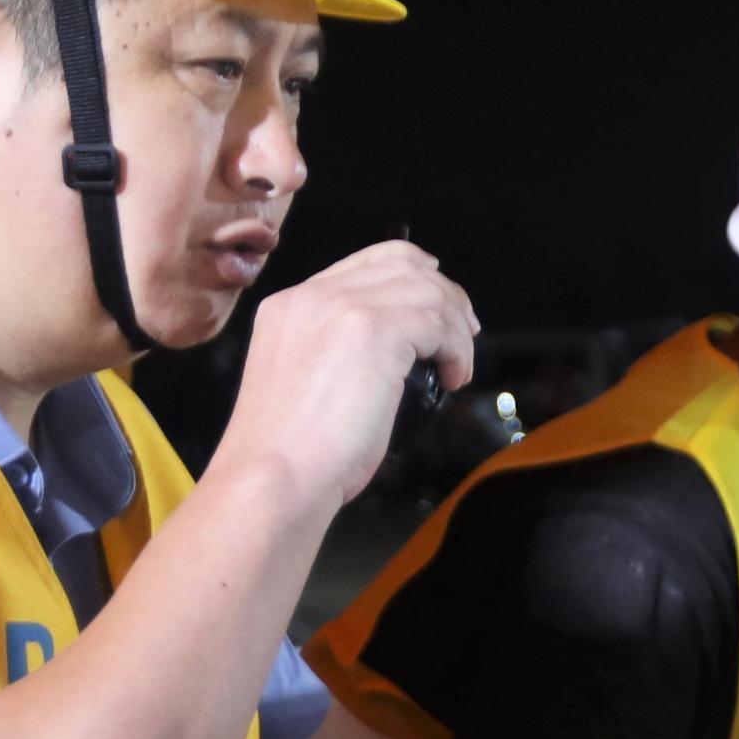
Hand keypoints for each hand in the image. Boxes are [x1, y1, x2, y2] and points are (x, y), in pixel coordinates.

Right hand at [205, 239, 479, 520]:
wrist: (274, 476)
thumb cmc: (289, 454)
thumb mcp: (304, 382)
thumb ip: (336, 351)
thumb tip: (390, 353)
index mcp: (290, 305)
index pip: (365, 263)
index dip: (412, 277)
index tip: (438, 308)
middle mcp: (313, 295)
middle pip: (401, 262)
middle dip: (443, 293)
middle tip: (464, 332)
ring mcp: (341, 306)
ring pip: (426, 289)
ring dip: (455, 326)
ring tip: (459, 364)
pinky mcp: (373, 329)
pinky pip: (437, 322)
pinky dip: (456, 349)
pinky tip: (454, 378)